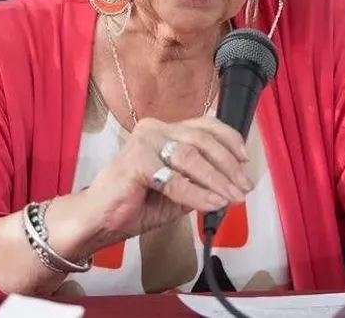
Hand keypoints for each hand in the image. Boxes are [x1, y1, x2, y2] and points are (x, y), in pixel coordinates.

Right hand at [78, 116, 252, 248]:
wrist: (98, 219)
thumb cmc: (135, 203)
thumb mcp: (176, 190)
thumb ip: (199, 181)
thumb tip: (232, 184)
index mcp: (164, 130)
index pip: (205, 125)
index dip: (230, 140)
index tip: (246, 160)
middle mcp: (155, 129)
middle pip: (203, 140)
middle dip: (228, 166)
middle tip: (243, 188)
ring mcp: (144, 142)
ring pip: (192, 157)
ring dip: (217, 180)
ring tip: (232, 199)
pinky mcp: (136, 161)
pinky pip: (175, 179)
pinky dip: (197, 194)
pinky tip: (212, 204)